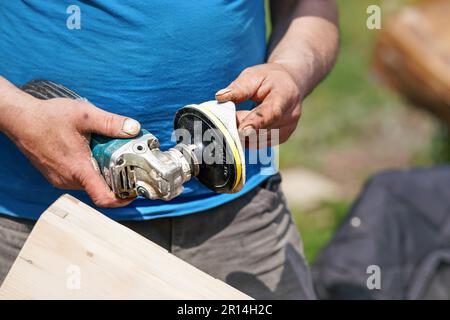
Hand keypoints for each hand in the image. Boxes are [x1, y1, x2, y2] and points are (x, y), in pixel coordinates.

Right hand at [3, 96, 140, 206]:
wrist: (20, 119)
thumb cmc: (48, 117)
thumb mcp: (85, 115)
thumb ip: (111, 122)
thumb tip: (133, 128)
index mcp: (78, 169)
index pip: (103, 197)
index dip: (122, 199)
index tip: (135, 193)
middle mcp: (68, 179)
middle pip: (100, 188)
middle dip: (117, 179)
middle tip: (129, 164)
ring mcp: (60, 179)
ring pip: (90, 182)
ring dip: (102, 172)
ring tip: (111, 154)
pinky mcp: (56, 175)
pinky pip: (79, 177)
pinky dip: (90, 169)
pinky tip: (93, 152)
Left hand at [215, 63, 301, 146]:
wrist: (288, 85)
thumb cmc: (268, 78)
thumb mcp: (253, 75)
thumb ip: (239, 88)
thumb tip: (220, 97)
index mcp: (285, 95)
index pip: (272, 112)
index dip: (256, 122)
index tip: (242, 130)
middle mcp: (290, 115)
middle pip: (263, 128)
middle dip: (241, 126)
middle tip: (225, 118)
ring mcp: (288, 128)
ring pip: (259, 139)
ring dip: (243, 133)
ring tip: (235, 119)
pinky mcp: (282, 137)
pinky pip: (259, 143)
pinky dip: (247, 138)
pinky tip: (241, 128)